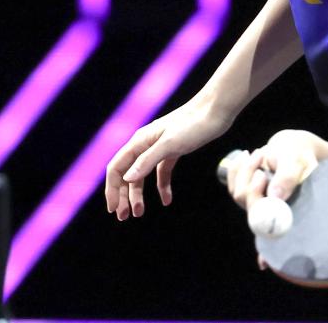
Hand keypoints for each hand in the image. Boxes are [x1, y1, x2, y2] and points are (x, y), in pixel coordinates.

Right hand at [105, 97, 230, 219]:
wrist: (215, 110)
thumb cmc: (193, 124)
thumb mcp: (170, 144)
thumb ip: (148, 160)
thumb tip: (127, 178)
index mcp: (140, 141)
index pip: (117, 167)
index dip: (112, 189)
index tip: (112, 209)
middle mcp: (145, 144)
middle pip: (127, 173)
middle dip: (123, 195)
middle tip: (124, 217)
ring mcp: (159, 147)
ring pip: (142, 174)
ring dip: (138, 194)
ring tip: (139, 213)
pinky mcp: (173, 150)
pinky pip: (161, 172)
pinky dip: (162, 186)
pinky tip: (167, 200)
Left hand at [223, 130, 327, 270]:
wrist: (292, 148)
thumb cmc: (298, 157)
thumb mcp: (297, 162)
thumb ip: (288, 177)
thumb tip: (275, 196)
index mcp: (287, 211)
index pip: (273, 234)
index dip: (266, 251)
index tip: (263, 262)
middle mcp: (270, 212)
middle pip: (252, 210)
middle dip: (253, 188)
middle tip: (262, 169)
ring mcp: (256, 203)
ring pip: (240, 195)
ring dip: (246, 171)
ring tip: (261, 154)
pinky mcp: (245, 192)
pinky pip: (233, 184)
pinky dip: (236, 168)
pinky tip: (245, 156)